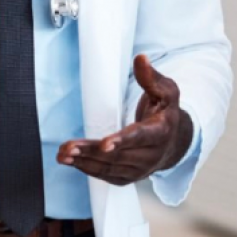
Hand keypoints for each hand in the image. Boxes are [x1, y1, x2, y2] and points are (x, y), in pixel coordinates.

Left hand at [57, 54, 193, 185]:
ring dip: (83, 162)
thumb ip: (152, 77)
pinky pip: (106, 175)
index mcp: (161, 132)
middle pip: (118, 155)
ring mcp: (140, 170)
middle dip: (91, 151)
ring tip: (63, 154)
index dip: (122, 140)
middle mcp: (151, 155)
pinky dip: (87, 169)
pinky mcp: (128, 177)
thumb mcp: (166, 91)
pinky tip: (71, 161)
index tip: (105, 144)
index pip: (140, 137)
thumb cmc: (165, 112)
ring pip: (109, 167)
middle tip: (68, 147)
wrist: (173, 142)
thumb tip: (140, 59)